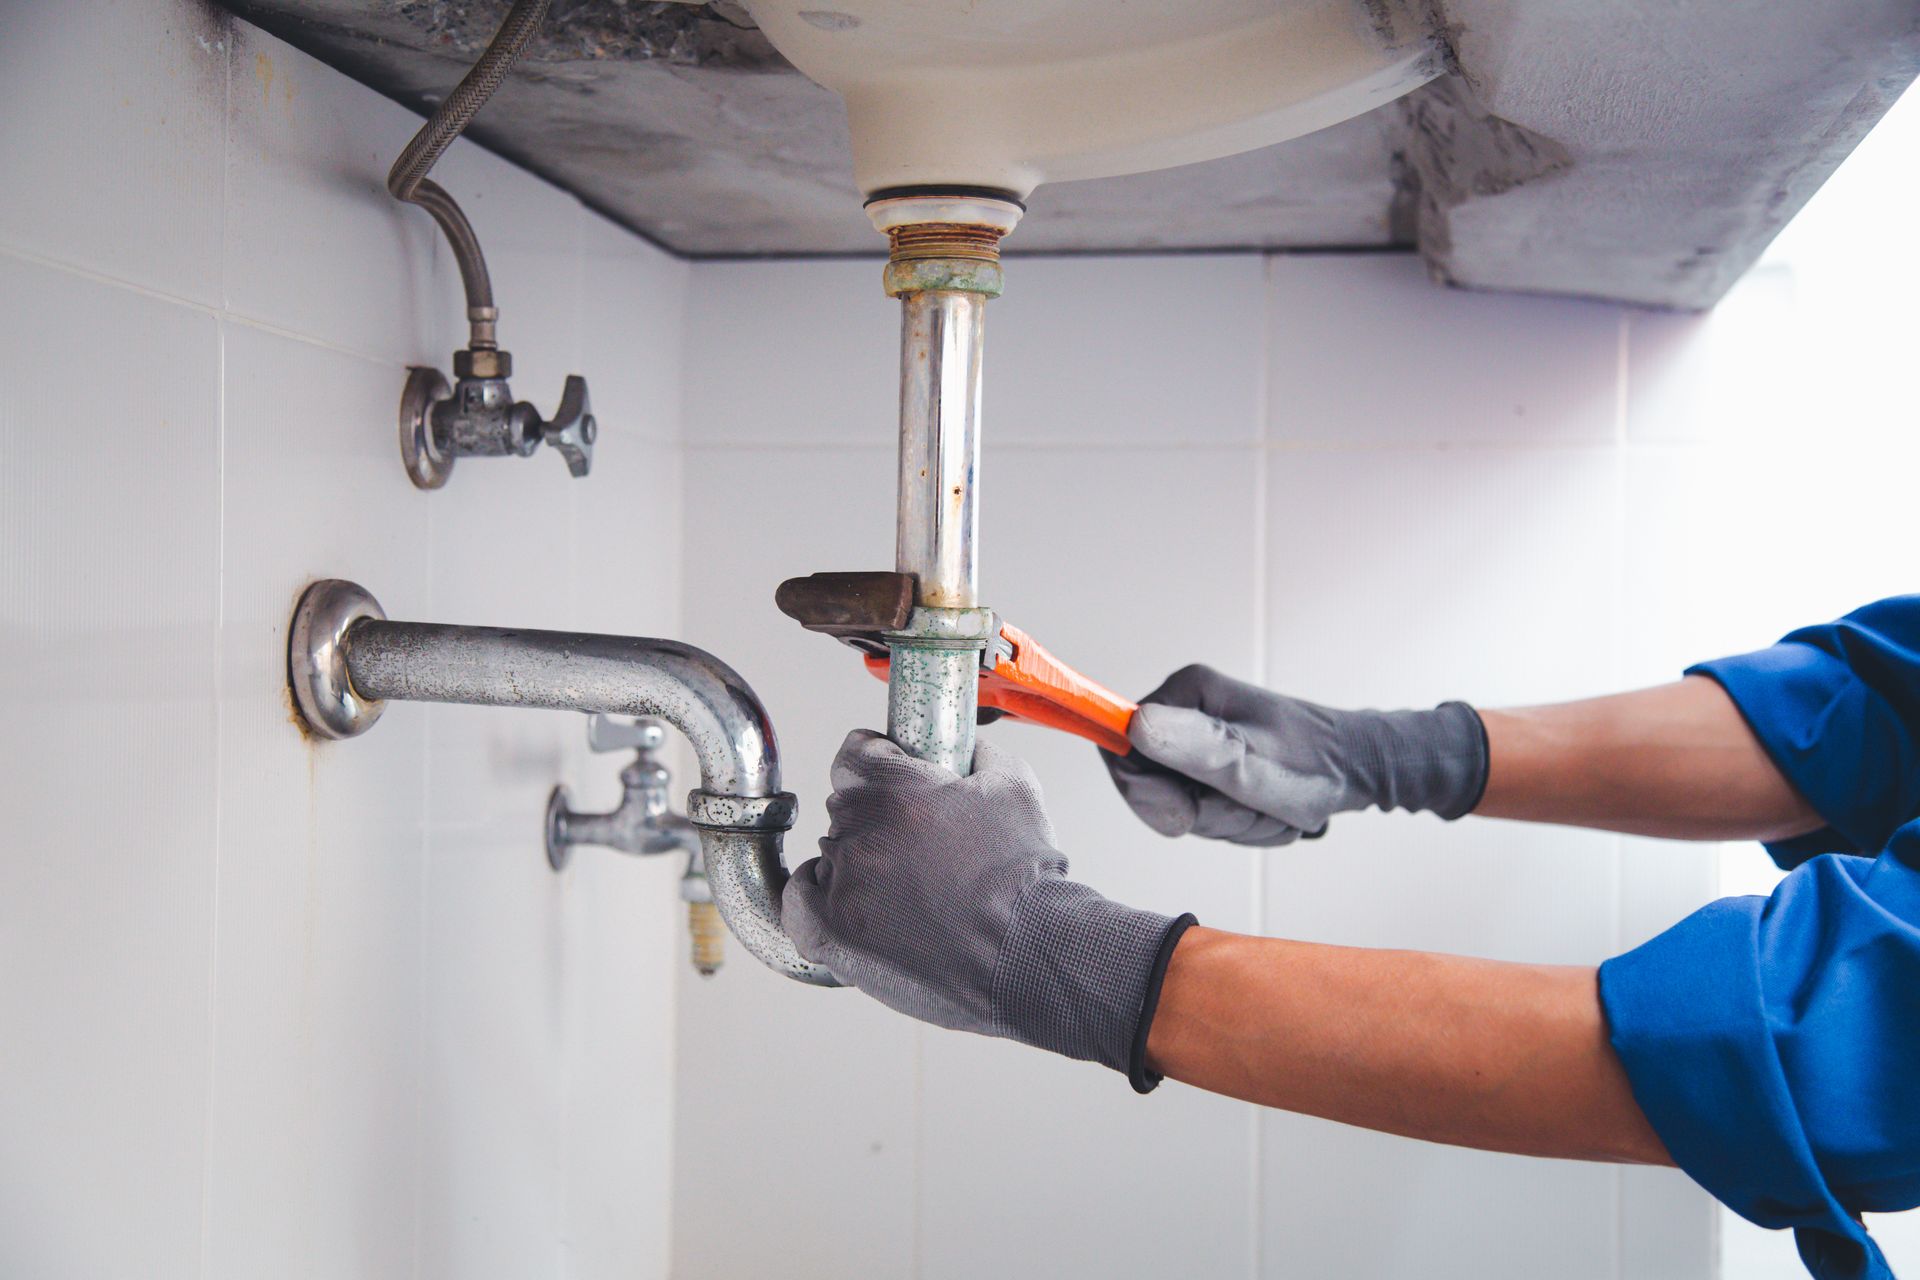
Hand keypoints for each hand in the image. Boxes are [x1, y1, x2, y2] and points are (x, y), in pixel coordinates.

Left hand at [784, 730, 1190, 1085]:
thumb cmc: (1024, 877)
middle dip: (877, 818)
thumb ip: (980, 753)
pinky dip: (819, 897)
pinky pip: (799, 901)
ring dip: (858, 863)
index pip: (855, 754)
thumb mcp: (1016, 787)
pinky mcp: (832, 935)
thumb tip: (968, 747)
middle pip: (845, 807)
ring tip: (907, 888)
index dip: (876, 759)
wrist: (1029, 953)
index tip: (889, 770)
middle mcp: (859, 833)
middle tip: (917, 843)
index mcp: (895, 790)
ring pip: (831, 854)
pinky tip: (851, 901)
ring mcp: (841, 886)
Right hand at [1103, 664, 1486, 845]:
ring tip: (1264, 806)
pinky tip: (1266, 810)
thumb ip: (1190, 746)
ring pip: (1179, 806)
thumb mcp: (1247, 761)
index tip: (1187, 813)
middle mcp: (1187, 711)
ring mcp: (1200, 739)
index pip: (1119, 752)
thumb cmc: (1313, 765)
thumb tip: (1133, 725)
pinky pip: (1204, 812)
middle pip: (1151, 787)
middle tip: (1246, 804)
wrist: (1362, 770)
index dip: (1146, 795)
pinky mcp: (1216, 764)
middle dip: (1199, 813)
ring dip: (1225, 821)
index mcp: (1186, 694)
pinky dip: (1236, 822)